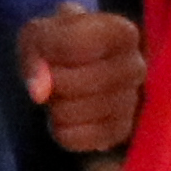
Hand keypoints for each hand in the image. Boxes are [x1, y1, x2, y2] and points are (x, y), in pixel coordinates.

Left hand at [22, 4, 145, 152]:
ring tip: (62, 96)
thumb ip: (35, 53)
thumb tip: (39, 93)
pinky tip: (66, 117)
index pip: (76, 44)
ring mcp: (132, 103)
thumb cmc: (59, 45)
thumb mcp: (39, 35)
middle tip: (54, 77)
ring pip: (73, 113)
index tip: (48, 50)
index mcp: (121, 33)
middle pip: (78, 82)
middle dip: (54, 82)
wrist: (76, 70)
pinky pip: (74, 138)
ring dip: (55, 106)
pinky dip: (59, 129)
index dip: (49, 51)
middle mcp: (135, 67)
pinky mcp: (119, 133)